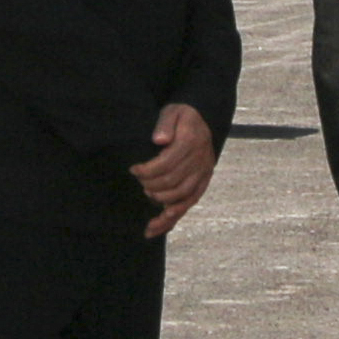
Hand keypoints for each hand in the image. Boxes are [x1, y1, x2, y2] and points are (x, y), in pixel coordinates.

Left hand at [132, 102, 218, 237]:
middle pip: (172, 182)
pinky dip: (172, 218)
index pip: (166, 163)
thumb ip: (165, 124)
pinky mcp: (202, 184)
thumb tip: (159, 139)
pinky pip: (188, 205)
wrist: (204, 120)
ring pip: (181, 197)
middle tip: (138, 181)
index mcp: (190, 143)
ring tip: (147, 194)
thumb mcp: (173, 111)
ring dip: (160, 200)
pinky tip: (156, 227)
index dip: (147, 170)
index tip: (133, 170)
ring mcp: (203, 175)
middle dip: (151, 185)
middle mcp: (199, 161)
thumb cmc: (182, 117)